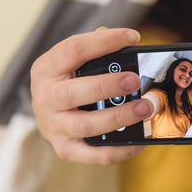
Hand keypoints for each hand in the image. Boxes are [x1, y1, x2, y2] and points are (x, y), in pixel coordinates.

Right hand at [30, 27, 152, 164]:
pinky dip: (120, 150)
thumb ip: (95, 49)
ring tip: (145, 108)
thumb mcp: (72, 61)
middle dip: (107, 86)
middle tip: (134, 80)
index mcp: (46, 69)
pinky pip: (95, 155)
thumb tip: (128, 41)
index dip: (104, 42)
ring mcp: (54, 127)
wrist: (46, 113)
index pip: (73, 50)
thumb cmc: (68, 81)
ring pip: (86, 125)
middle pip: (74, 92)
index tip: (132, 37)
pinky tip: (140, 141)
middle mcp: (45, 98)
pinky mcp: (65, 149)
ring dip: (119, 117)